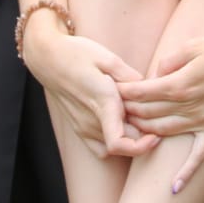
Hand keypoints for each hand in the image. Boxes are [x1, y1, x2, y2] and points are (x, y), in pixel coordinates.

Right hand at [21, 26, 159, 159]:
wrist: (47, 59)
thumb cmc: (77, 54)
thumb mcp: (108, 57)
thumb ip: (130, 77)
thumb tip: (149, 90)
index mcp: (102, 102)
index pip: (119, 143)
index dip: (142, 146)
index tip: (156, 135)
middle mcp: (92, 121)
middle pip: (125, 144)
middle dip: (143, 134)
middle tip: (151, 114)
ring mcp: (83, 128)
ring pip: (115, 147)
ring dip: (130, 137)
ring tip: (136, 115)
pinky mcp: (79, 129)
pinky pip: (101, 149)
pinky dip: (115, 143)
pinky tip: (121, 126)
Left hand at [118, 32, 203, 192]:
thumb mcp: (195, 44)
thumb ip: (171, 60)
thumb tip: (155, 73)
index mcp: (181, 83)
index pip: (143, 92)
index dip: (124, 92)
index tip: (110, 90)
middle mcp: (189, 106)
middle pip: (149, 114)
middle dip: (128, 112)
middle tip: (113, 111)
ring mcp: (203, 121)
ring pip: (165, 133)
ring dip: (144, 133)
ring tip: (129, 132)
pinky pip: (199, 156)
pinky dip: (186, 173)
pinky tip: (173, 188)